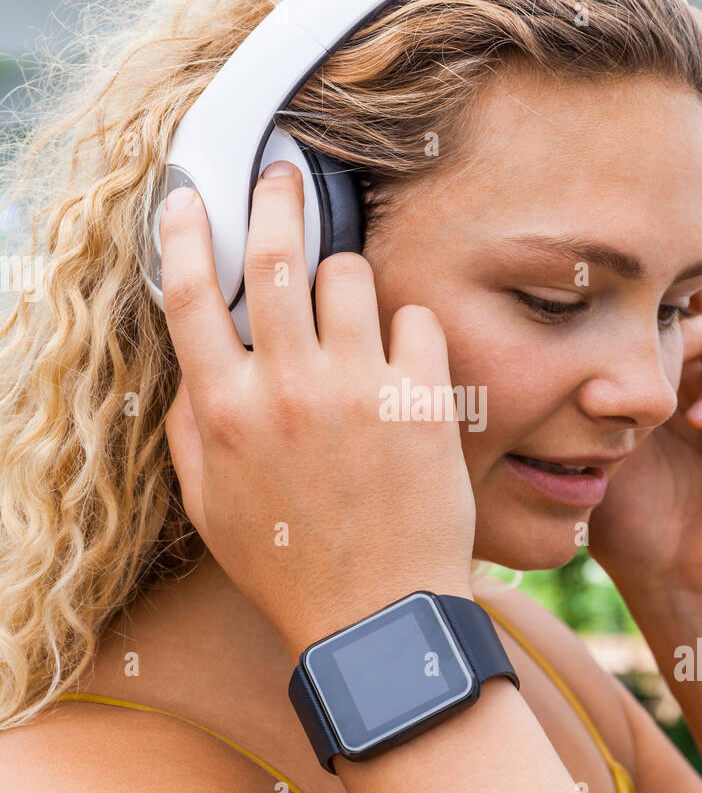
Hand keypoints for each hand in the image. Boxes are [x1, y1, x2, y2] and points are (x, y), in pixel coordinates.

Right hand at [161, 164, 475, 661]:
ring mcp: (360, 390)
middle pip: (277, 254)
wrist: (377, 618)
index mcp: (228, 410)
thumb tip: (196, 363)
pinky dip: (408, 333)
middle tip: (283, 175)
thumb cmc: (287, 565)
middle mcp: (290, 388)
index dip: (188, 232)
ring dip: (347, 281)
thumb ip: (192, 426)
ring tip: (351, 313)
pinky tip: (402, 368)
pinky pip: (417, 319)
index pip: (193, 293)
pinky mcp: (422, 402)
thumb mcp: (210, 505)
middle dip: (277, 195)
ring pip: (352, 275)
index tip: (193, 198)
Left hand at [587, 273, 701, 606]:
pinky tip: (693, 418)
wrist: (678, 587)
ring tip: (656, 368)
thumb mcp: (579, 459)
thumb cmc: (621, 531)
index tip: (589, 302)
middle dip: (662, 301)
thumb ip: (559, 414)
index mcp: (649, 382)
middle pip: (690, 307)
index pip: (645, 316)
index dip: (624, 300)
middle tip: (630, 311)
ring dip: (692, 336)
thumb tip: (506, 368)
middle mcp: (693, 382)